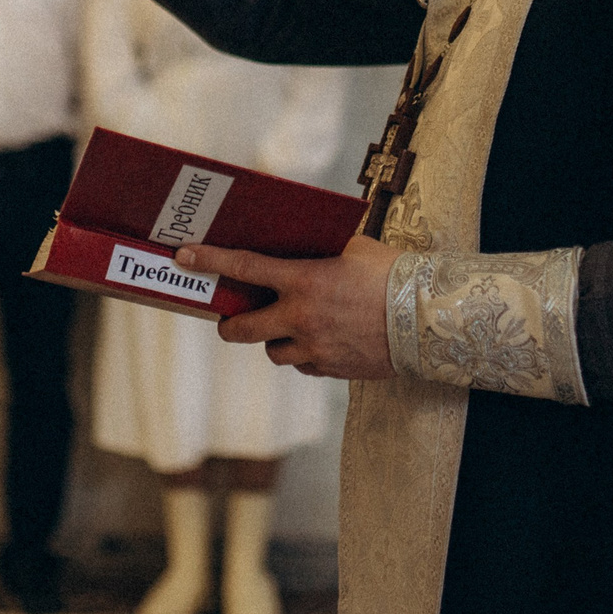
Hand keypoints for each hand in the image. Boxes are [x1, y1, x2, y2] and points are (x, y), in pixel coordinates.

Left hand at [181, 235, 402, 379]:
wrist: (429, 318)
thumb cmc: (393, 274)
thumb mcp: (354, 249)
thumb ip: (320, 250)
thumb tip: (297, 244)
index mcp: (303, 280)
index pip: (243, 267)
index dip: (208, 261)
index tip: (183, 256)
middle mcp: (301, 318)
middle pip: (241, 330)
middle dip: (230, 325)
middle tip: (230, 320)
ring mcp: (314, 348)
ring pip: (273, 352)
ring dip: (274, 340)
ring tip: (291, 328)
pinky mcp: (331, 369)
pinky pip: (304, 365)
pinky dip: (305, 354)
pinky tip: (322, 340)